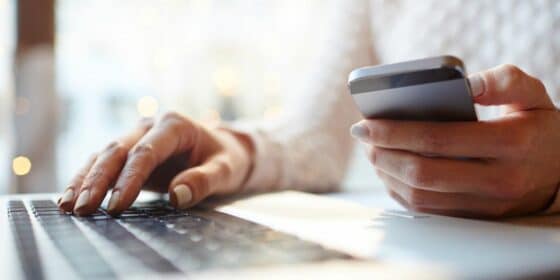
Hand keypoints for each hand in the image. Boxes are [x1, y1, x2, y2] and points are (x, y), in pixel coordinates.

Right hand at [58, 112, 253, 215]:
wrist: (224, 150)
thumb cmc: (227, 159)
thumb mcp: (226, 170)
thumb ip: (204, 180)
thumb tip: (177, 196)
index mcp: (174, 125)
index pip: (145, 152)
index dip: (129, 179)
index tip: (117, 205)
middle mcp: (150, 126)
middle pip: (117, 151)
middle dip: (98, 180)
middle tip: (84, 208)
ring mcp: (137, 137)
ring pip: (104, 155)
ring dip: (85, 180)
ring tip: (69, 206)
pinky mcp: (130, 152)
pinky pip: (103, 163)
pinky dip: (86, 179)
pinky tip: (69, 197)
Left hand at [351, 64, 559, 217]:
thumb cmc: (539, 126)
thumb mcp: (532, 94)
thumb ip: (503, 81)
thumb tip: (464, 83)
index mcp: (512, 143)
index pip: (439, 139)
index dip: (395, 131)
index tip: (366, 122)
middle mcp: (499, 180)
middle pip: (423, 173)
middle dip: (383, 153)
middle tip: (362, 135)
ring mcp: (486, 204)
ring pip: (421, 196)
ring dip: (386, 173)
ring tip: (371, 150)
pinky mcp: (475, 216)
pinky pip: (427, 210)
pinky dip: (400, 190)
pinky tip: (388, 170)